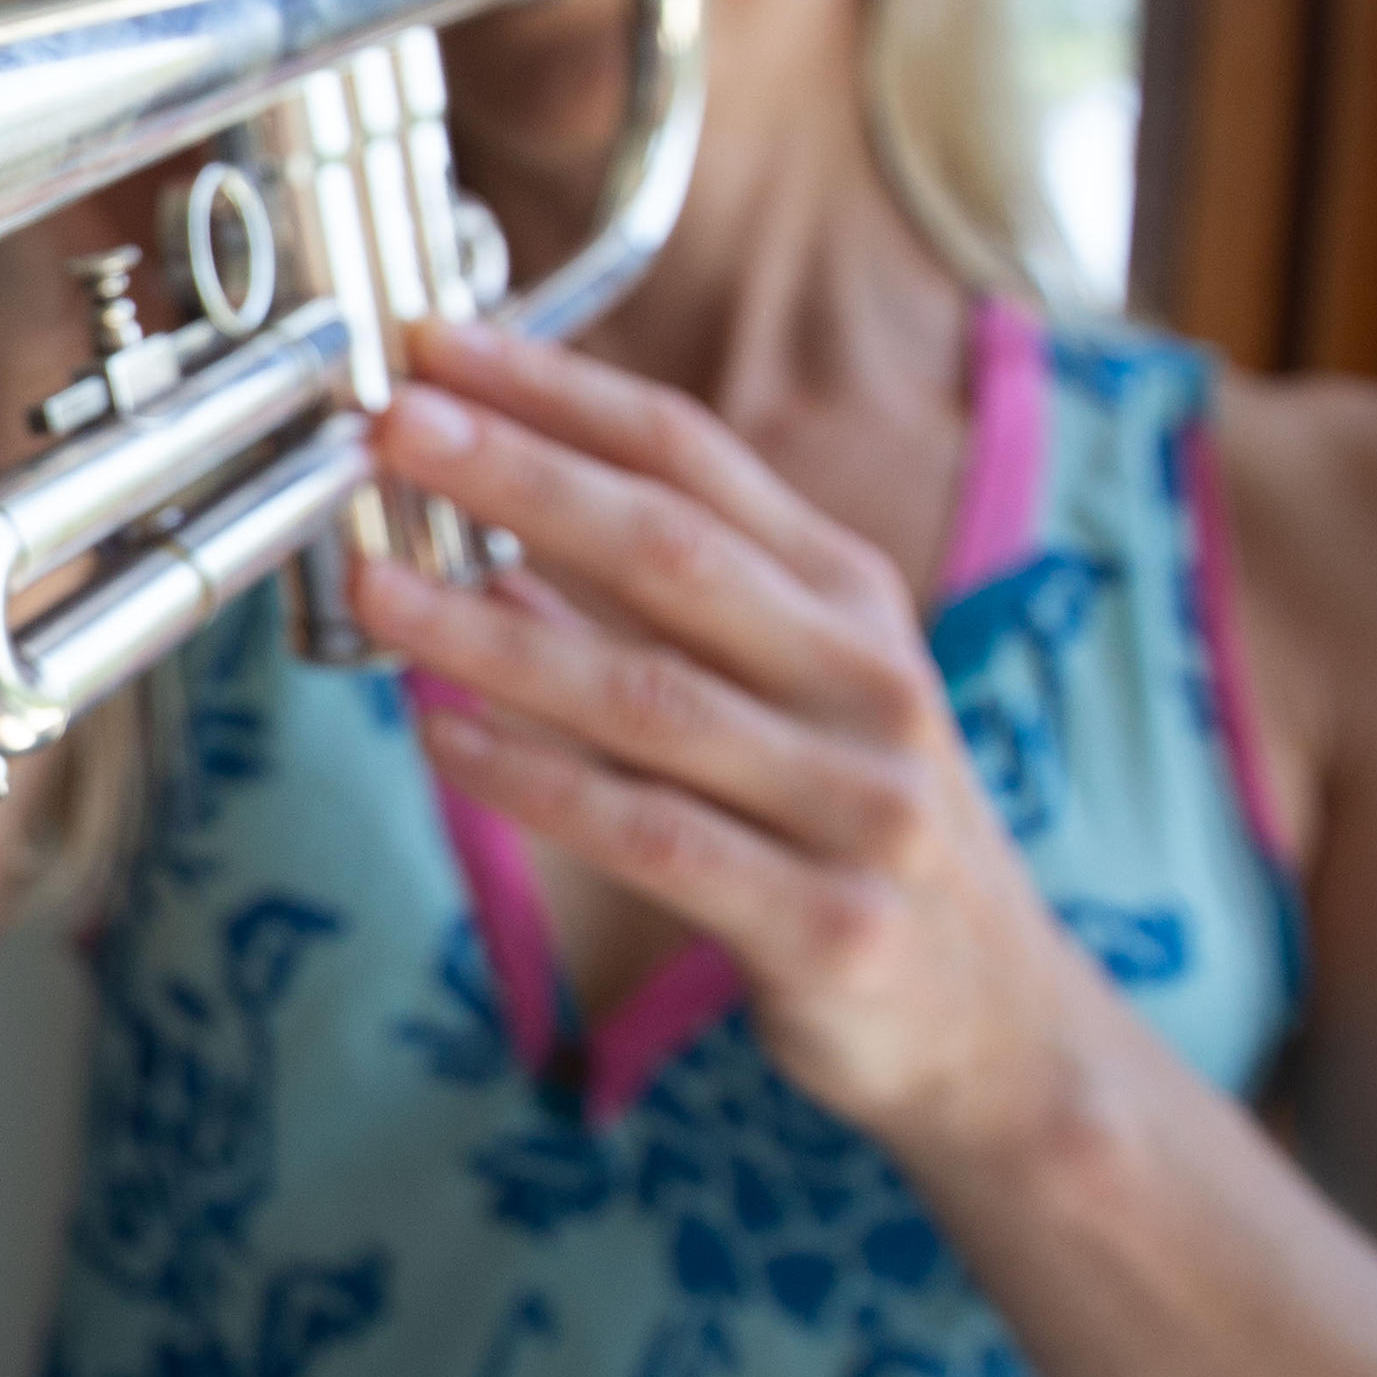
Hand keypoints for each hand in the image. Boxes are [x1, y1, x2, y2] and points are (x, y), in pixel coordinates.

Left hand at [349, 319, 1091, 1161]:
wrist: (1001, 1030)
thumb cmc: (862, 835)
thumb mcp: (802, 690)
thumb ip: (673, 610)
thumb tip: (499, 532)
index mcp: (851, 597)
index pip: (695, 458)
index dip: (562, 393)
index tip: (440, 346)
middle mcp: (865, 679)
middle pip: (671, 548)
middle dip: (522, 477)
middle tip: (395, 425)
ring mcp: (856, 802)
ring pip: (646, 694)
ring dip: (493, 635)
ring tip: (374, 589)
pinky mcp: (826, 922)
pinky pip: (652, 834)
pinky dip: (536, 783)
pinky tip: (442, 741)